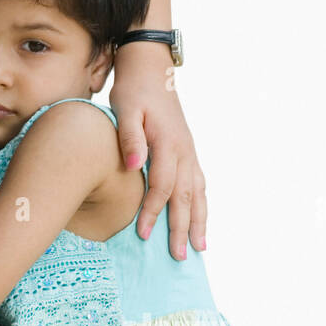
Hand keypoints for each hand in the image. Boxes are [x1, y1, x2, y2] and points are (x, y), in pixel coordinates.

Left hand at [109, 43, 207, 260]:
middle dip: (182, 228)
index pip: (162, 186)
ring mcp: (190, 152)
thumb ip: (129, 138)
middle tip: (180, 256)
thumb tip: (133, 165)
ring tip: (200, 247)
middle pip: (185, 197)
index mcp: (168, 143)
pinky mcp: (189, 152)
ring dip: (199, 221)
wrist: (151, 69)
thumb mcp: (125, 109)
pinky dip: (201, 204)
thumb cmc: (133, 90)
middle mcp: (184, 151)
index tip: (144, 234)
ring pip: (199, 193)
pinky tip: (200, 219)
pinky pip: (200, 183)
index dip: (153, 212)